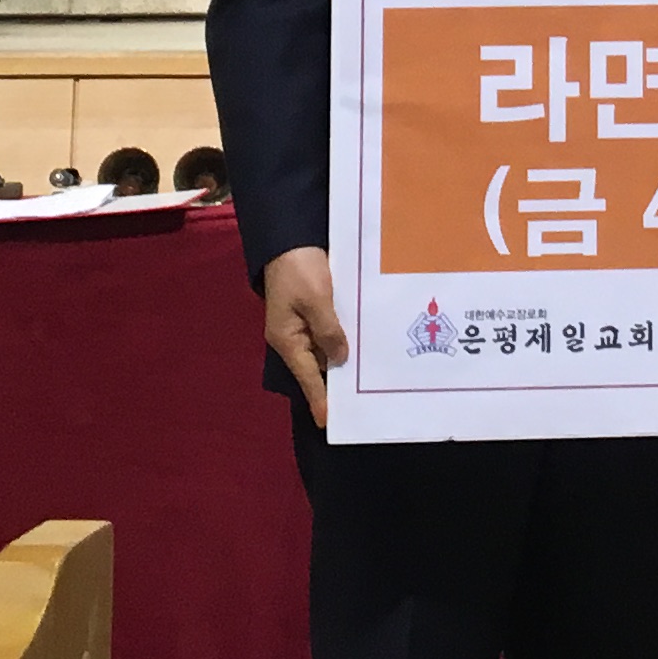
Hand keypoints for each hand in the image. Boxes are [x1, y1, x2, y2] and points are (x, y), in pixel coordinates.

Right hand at [263, 246, 347, 425]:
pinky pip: (330, 333)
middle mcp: (294, 338)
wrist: (290, 237)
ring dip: (344, 359)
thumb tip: (340, 360)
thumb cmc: (299, 268)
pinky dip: (345, 340)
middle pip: (317, 367)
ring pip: (326, 350)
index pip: (307, 376)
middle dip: (337, 382)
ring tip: (370, 379)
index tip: (328, 421)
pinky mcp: (315, 312)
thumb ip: (329, 330)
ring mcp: (303, 325)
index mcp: (287, 339)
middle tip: (362, 402)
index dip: (319, 398)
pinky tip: (365, 345)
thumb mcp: (316, 299)